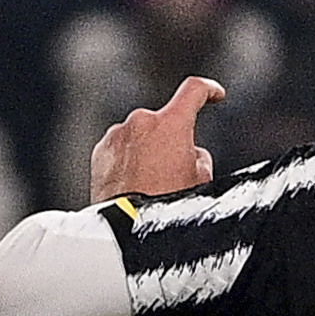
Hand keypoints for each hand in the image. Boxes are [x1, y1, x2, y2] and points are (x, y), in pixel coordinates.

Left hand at [90, 77, 225, 201]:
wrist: (127, 225)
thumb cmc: (164, 203)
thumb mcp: (200, 179)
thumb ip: (197, 155)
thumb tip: (188, 154)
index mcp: (170, 124)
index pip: (194, 90)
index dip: (209, 90)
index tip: (213, 95)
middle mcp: (140, 122)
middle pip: (164, 120)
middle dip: (172, 138)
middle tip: (177, 167)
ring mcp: (117, 135)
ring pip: (141, 134)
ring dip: (148, 148)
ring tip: (151, 180)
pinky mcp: (101, 151)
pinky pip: (121, 148)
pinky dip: (129, 158)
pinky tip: (134, 181)